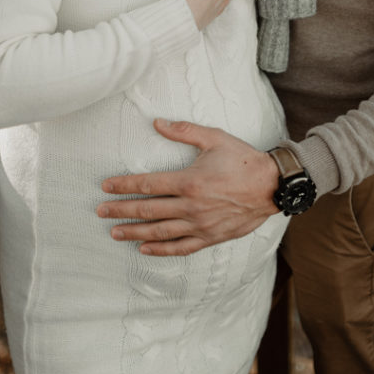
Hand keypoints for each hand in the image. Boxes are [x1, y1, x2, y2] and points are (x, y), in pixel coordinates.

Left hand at [97, 120, 279, 255]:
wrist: (272, 186)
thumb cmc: (243, 160)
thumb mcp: (214, 138)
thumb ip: (183, 131)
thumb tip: (157, 122)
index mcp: (189, 181)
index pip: (147, 184)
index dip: (124, 186)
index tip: (106, 187)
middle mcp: (191, 206)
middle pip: (148, 210)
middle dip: (121, 210)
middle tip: (101, 211)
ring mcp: (200, 224)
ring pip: (160, 232)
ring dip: (134, 232)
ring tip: (115, 232)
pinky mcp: (210, 237)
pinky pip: (180, 247)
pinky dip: (160, 250)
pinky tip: (145, 249)